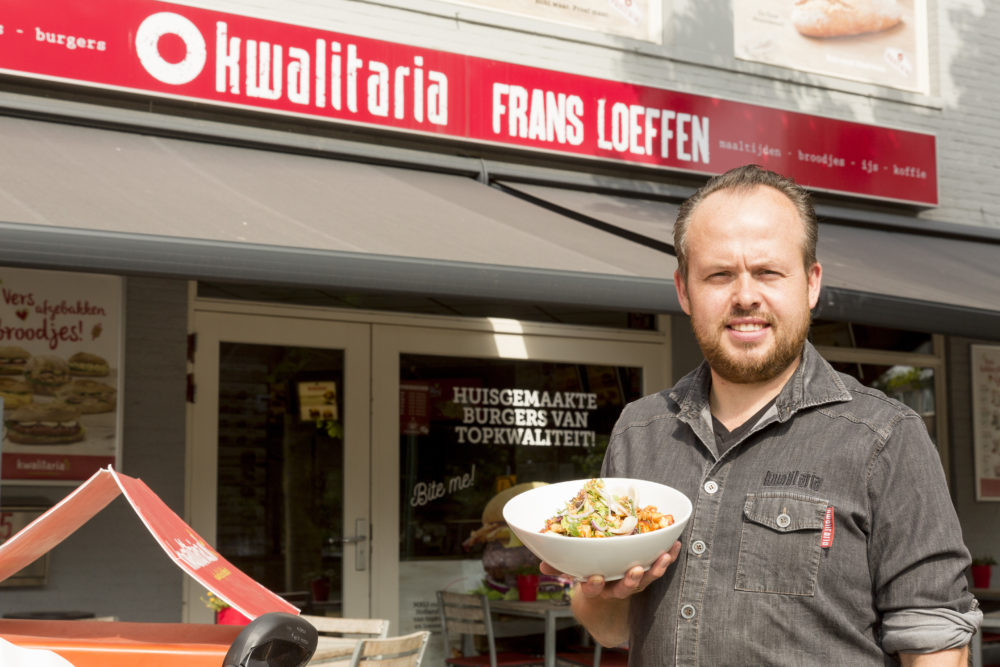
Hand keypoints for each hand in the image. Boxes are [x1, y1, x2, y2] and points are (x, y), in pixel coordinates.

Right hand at [540, 541, 681, 599]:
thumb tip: (542, 565)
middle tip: (635, 571)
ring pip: (646, 579)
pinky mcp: (647, 573)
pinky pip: (659, 566)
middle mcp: (616, 586)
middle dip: (630, 580)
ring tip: (663, 557)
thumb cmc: (587, 569)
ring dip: (656, 569)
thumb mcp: (571, 569)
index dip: (594, 584)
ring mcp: (634, 580)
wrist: (606, 586)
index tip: (595, 577)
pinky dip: (669, 556)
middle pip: (624, 587)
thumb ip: (559, 566)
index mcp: (596, 586)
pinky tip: (676, 545)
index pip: (593, 588)